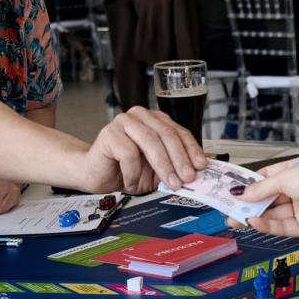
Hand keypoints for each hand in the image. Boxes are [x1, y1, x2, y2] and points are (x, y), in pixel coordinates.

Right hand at [83, 107, 203, 193]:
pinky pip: (128, 154)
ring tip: (170, 183)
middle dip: (180, 159)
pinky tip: (132, 182)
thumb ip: (173, 167)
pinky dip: (134, 173)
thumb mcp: (157, 170)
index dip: (192, 149)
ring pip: (150, 141)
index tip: (201, 166)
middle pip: (166, 134)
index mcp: (155, 120)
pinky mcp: (109, 133)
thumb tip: (195, 173)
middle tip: (188, 178)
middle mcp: (141, 116)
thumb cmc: (126, 170)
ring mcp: (124, 122)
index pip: (179, 132)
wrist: (97, 175)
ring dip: (163, 165)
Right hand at [239, 157, 298, 237]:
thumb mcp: (285, 178)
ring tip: (235, 219)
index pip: (267, 179)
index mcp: (294, 173)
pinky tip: (253, 222)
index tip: (232, 191)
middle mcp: (298, 191)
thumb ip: (261, 189)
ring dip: (254, 216)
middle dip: (248, 204)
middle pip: (268, 199)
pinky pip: (282, 226)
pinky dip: (267, 225)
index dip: (250, 185)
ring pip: (273, 214)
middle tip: (228, 209)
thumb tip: (240, 192)